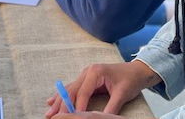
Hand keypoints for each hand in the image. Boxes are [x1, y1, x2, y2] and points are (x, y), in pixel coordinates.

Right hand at [45, 61, 160, 117]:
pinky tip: (52, 101)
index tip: (73, 118)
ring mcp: (85, 74)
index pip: (83, 92)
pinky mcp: (85, 79)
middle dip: (61, 104)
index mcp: (95, 72)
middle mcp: (87, 71)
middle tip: (51, 117)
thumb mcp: (122, 94)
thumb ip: (111, 107)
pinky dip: (62, 96)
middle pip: (71, 90)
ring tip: (49, 112)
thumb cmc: (129, 80)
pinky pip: (72, 88)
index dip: (77, 107)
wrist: (135, 71)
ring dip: (59, 101)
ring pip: (69, 89)